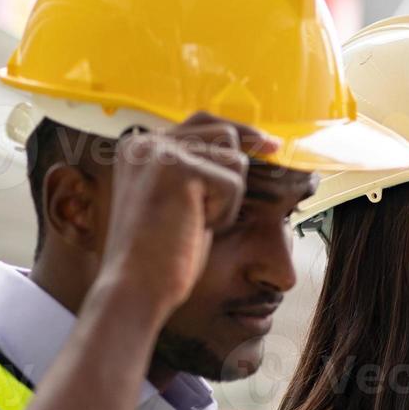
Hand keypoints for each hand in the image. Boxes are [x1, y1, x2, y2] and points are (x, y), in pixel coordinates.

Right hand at [96, 111, 279, 321]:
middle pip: (225, 135)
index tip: (272, 145)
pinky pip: (233, 184)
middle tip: (203, 217)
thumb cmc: (161, 255)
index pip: (202, 123)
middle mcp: (145, 141)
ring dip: (227, 199)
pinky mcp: (178, 168)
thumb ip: (198, 170)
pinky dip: (224, 213)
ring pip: (234, 159)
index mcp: (139, 147)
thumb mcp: (180, 202)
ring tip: (193, 222)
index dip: (242, 133)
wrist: (136, 287)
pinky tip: (195, 228)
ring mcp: (159, 151)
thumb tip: (248, 146)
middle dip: (230, 179)